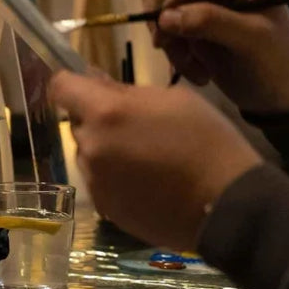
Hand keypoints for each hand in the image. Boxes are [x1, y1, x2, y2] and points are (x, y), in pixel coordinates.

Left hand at [48, 71, 261, 250]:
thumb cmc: (208, 142)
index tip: (88, 87)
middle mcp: (91, 146)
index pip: (61, 87)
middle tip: (136, 126)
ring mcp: (94, 181)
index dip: (71, 83)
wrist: (228, 205)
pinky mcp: (104, 207)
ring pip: (89, 153)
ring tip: (147, 158)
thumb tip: (96, 82)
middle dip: (98, 119)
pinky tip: (148, 182)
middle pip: (79, 123)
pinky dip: (115, 177)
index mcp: (106, 113)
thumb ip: (127, 90)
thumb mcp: (175, 99)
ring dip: (106, 149)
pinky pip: (100, 181)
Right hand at [143, 0, 288, 113]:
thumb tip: (165, 16)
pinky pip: (162, 30)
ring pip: (157, 4)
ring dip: (165, 36)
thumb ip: (212, 22)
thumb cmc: (282, 60)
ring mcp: (198, 2)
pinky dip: (172, 52)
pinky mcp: (188, 26)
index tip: (170, 10)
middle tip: (164, 40)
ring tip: (188, 62)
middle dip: (158, 8)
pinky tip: (196, 70)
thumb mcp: (253, 39)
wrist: (285, 96)